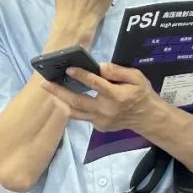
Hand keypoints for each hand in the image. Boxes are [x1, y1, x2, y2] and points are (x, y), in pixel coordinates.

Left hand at [40, 62, 159, 132]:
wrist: (147, 118)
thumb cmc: (141, 94)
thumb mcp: (136, 77)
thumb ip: (118, 71)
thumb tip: (100, 67)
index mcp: (116, 96)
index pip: (95, 84)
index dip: (81, 75)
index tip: (68, 68)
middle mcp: (105, 110)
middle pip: (77, 101)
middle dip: (59, 91)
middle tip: (44, 82)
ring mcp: (100, 121)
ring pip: (75, 112)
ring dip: (60, 101)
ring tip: (49, 90)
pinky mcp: (98, 126)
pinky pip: (82, 116)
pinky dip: (72, 106)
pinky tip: (64, 97)